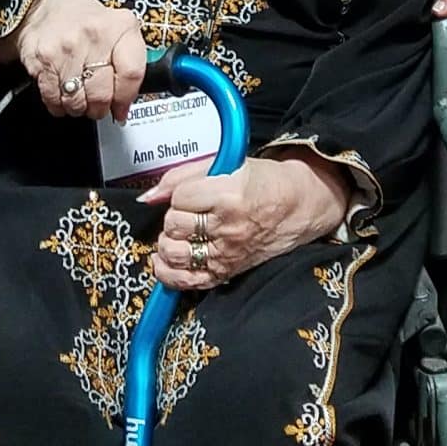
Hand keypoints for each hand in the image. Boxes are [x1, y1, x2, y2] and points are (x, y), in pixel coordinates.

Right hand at [3, 0, 147, 120]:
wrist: (41, 9)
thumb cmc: (82, 22)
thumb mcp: (115, 27)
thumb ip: (128, 60)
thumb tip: (126, 102)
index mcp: (119, 26)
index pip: (132, 73)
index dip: (126, 98)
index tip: (122, 107)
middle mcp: (94, 36)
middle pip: (103, 93)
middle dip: (100, 108)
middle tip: (98, 106)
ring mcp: (67, 49)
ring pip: (77, 101)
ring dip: (79, 108)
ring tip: (79, 99)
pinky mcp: (44, 61)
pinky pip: (54, 98)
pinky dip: (59, 105)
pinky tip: (62, 95)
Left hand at [146, 156, 348, 291]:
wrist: (297, 207)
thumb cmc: (264, 183)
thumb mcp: (227, 164)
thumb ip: (182, 175)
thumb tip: (148, 196)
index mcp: (229, 195)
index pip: (180, 197)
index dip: (180, 192)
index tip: (191, 191)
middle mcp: (227, 228)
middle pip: (174, 224)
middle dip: (174, 215)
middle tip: (188, 210)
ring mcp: (226, 254)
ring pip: (174, 252)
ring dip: (169, 241)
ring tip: (180, 232)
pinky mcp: (225, 272)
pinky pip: (186, 281)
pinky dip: (169, 272)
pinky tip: (167, 260)